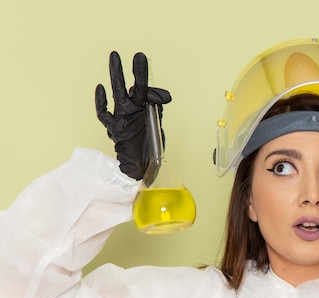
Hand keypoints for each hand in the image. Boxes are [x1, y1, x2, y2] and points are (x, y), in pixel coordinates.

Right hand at [95, 51, 170, 179]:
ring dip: (115, 77)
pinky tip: (100, 88)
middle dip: (124, 70)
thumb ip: (157, 107)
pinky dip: (101, 102)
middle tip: (118, 53)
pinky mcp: (115, 129)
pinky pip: (104, 114)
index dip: (142, 74)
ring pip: (116, 95)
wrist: (143, 166)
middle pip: (126, 87)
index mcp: (143, 109)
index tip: (141, 57)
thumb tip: (160, 95)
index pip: (142, 88)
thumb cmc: (150, 145)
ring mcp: (122, 118)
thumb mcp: (157, 124)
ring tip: (114, 60)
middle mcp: (131, 110)